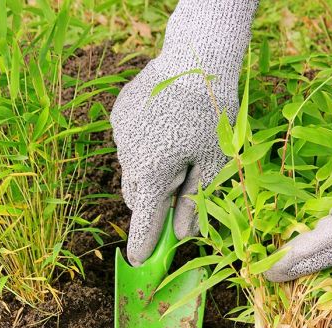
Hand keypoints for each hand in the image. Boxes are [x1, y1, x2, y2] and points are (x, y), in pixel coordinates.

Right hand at [109, 0, 257, 265]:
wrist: (195, 60)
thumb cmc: (212, 115)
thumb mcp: (212, 163)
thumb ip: (193, 202)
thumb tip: (181, 236)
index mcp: (154, 173)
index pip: (144, 220)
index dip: (143, 244)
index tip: (138, 262)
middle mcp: (130, 156)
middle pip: (136, 196)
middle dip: (152, 204)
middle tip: (175, 195)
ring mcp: (120, 134)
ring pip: (131, 169)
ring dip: (148, 174)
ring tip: (175, 151)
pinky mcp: (119, 116)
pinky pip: (128, 144)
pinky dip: (142, 147)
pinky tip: (164, 129)